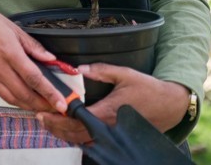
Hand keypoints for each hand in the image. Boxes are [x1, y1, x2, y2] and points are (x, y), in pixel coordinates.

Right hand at [0, 4, 67, 113]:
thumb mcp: (13, 28)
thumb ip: (33, 45)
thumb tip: (50, 59)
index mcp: (9, 51)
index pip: (33, 77)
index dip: (49, 92)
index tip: (61, 103)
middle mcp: (0, 66)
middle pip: (25, 94)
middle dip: (43, 104)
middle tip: (57, 108)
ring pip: (14, 99)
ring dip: (31, 106)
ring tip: (45, 107)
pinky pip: (4, 96)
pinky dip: (18, 102)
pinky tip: (27, 100)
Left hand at [35, 62, 190, 144]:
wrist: (170, 105)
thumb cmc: (147, 88)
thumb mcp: (124, 73)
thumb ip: (100, 70)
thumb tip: (78, 68)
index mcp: (107, 112)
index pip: (76, 119)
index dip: (58, 117)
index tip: (43, 111)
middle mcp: (108, 128)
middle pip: (76, 134)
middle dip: (56, 127)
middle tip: (40, 117)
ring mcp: (113, 136)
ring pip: (83, 141)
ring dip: (64, 134)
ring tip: (49, 124)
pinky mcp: (117, 138)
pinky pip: (93, 142)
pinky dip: (78, 137)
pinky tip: (68, 129)